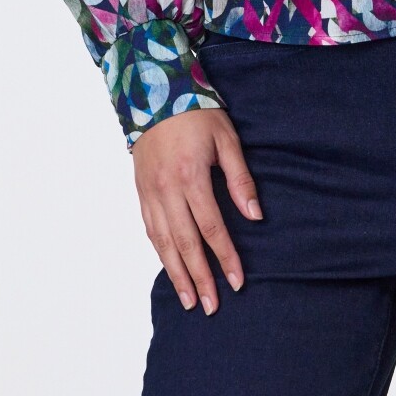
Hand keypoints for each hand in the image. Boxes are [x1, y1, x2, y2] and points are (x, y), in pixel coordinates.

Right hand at [132, 107, 261, 314]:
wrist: (152, 90)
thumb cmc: (196, 113)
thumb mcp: (227, 139)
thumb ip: (241, 179)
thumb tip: (255, 216)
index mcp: (191, 177)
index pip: (212, 228)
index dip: (225, 257)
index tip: (237, 282)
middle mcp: (166, 190)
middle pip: (186, 244)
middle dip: (200, 278)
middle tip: (211, 306)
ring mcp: (150, 193)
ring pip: (163, 242)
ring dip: (177, 274)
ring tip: (189, 300)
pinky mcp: (141, 191)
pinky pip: (150, 229)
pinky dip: (161, 253)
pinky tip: (170, 269)